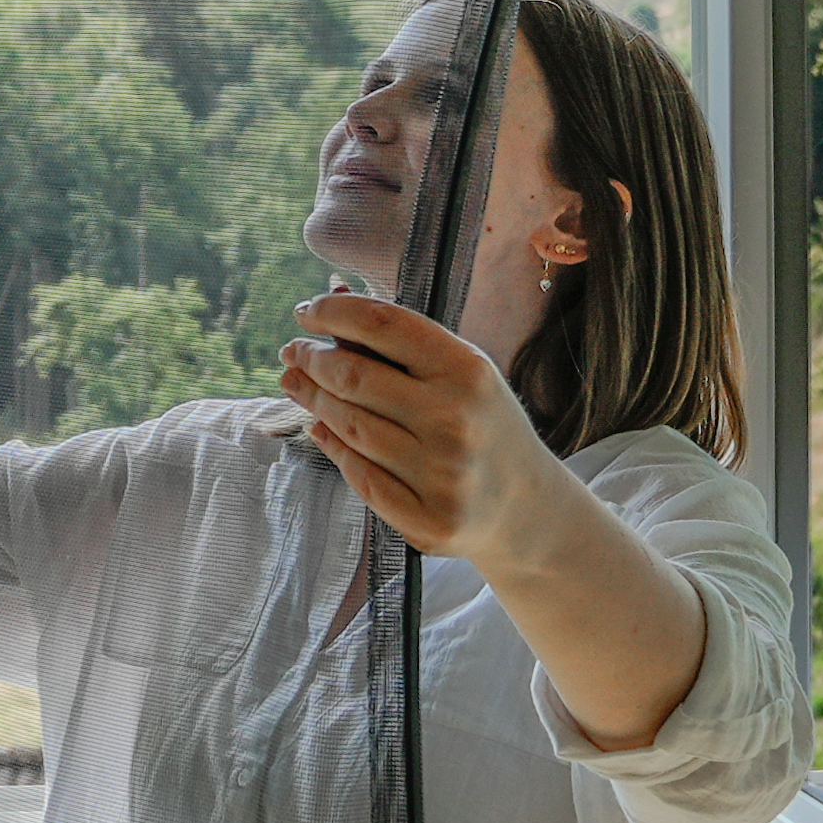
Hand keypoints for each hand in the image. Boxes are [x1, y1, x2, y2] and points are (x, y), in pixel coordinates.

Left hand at [279, 292, 556, 563]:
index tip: (306, 310)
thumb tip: (332, 302)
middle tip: (293, 352)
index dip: (333, 312)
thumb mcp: (464, 373)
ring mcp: (442, 475)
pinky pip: (359, 474)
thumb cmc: (485, 425)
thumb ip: (404, 343)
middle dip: (313, 359)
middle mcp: (456, 420)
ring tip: (296, 383)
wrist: (529, 507)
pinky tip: (318, 427)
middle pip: (354, 377)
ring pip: (349, 426)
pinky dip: (332, 446)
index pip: (383, 324)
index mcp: (469, 371)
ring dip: (313, 400)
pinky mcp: (427, 519)